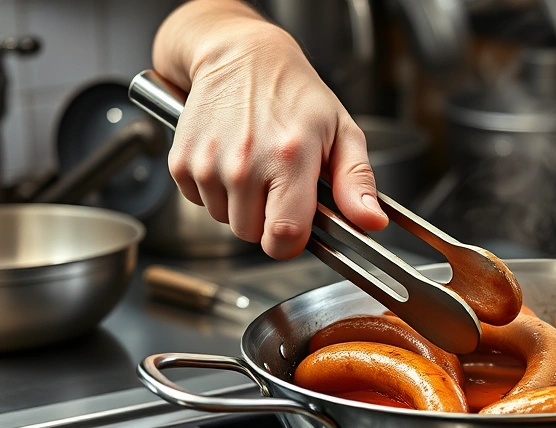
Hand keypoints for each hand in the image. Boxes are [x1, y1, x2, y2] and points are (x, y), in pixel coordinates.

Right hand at [153, 0, 386, 258]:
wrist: (240, 55)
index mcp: (290, 158)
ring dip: (241, 205)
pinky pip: (200, 203)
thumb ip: (357, 182)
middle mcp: (245, 163)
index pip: (284, 237)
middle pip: (252, 234)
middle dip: (268, 219)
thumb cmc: (295, 94)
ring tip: (256, 166)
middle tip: (279, 183)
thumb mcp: (342, 132)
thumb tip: (372, 222)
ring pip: (225, 221)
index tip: (298, 227)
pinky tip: (230, 160)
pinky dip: (216, 191)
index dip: (292, 242)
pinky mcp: (181, 162)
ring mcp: (208, 163)